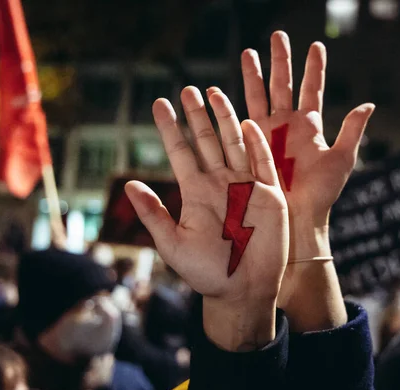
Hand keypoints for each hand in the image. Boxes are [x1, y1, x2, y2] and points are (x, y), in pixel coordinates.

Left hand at [126, 88, 288, 350]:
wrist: (244, 290)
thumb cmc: (207, 273)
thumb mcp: (174, 245)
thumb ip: (154, 214)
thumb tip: (129, 184)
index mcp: (196, 193)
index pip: (180, 152)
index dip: (170, 128)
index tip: (159, 103)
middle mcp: (219, 184)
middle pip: (207, 141)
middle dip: (197, 115)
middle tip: (186, 89)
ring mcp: (246, 187)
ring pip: (234, 144)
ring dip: (225, 119)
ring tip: (214, 92)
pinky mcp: (270, 195)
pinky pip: (263, 163)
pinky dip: (257, 144)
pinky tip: (247, 123)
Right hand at [237, 31, 374, 330]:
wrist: (297, 220)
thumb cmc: (322, 195)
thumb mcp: (342, 161)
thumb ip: (353, 131)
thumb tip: (369, 104)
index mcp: (311, 126)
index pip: (313, 89)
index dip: (314, 68)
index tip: (316, 45)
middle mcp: (288, 126)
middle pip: (284, 85)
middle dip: (280, 61)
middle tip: (277, 36)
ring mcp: (268, 134)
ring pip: (260, 96)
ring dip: (255, 75)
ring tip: (249, 52)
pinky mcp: (251, 146)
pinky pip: (242, 120)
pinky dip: (233, 104)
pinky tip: (225, 88)